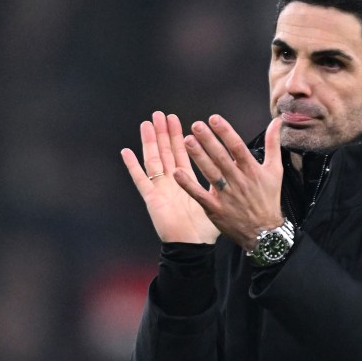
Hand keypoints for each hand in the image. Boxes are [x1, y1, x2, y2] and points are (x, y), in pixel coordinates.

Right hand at [121, 111, 219, 243]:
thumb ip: (220, 182)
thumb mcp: (215, 199)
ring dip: (149, 142)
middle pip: (165, 152)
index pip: (181, 153)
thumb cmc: (205, 228)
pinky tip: (126, 152)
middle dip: (163, 133)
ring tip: (147, 124)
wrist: (193, 246)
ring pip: (153, 160)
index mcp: (186, 181)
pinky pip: (141, 180)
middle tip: (161, 114)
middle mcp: (171, 182)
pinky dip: (133, 166)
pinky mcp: (152, 199)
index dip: (178, 136)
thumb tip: (235, 169)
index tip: (176, 119)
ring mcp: (160, 189)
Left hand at [175, 114, 283, 250]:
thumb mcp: (275, 170)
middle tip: (196, 125)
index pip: (238, 148)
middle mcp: (239, 182)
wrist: (264, 233)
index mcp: (252, 171)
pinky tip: (178, 173)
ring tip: (187, 141)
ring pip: (210, 173)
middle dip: (209, 141)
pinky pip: (200, 195)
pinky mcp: (216, 209)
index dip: (226, 132)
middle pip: (222, 158)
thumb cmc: (268, 199)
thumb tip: (276, 122)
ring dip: (198, 157)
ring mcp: (226, 196)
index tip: (214, 119)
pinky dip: (189, 185)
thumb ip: (273, 144)